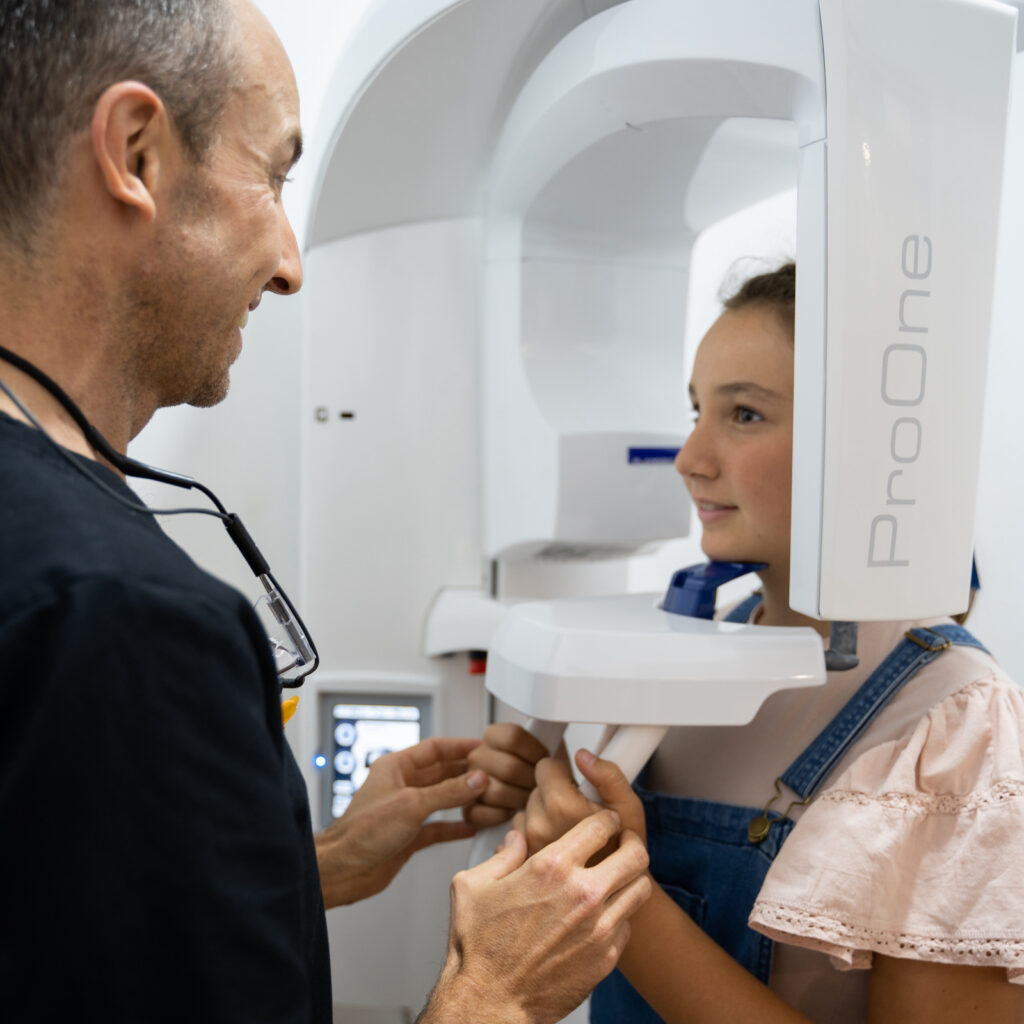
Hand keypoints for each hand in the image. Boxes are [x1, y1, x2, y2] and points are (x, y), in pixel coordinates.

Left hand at [314, 737, 485, 907]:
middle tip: (492, 772)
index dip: (459, 746)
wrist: (342, 870)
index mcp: (396, 767)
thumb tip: (477, 780)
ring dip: (464, 798)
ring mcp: (406, 811)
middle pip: (441, 772)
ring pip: (442, 799)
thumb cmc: (362, 832)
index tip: (483, 746)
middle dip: (466, 772)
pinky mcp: (409, 836)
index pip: (434, 748)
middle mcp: (402, 786)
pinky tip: (472, 827)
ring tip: (488, 796)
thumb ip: (447, 792)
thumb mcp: (412, 805)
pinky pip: (438, 826)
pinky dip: (455, 826)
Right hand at [419, 811, 651, 1023]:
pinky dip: (620, 914)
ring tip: (619, 876)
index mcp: (551, 867)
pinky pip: (628, 924)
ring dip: (632, 877)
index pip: (600, 826)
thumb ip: (501, 854)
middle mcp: (582, 893)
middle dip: (631, 841)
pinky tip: (603, 914)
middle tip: (624, 842)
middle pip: (635, 853)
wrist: (490, 1001)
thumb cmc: (478, 946)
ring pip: (641, 888)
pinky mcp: (606, 956)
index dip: (606, 819)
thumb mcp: (472, 885)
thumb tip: (517, 837)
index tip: (606, 820)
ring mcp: (599, 927)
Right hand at [462, 722, 549, 827]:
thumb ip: (547, 733)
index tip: (545, 759)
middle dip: (531, 780)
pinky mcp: (468, 809)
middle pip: (509, 767)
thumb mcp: (549, 748)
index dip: (535, 751)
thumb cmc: (543, 776)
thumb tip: (551, 721)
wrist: (541, 802)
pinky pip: (481, 813)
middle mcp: (478, 756)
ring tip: (529, 799)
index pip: (512, 736)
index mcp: (494, 736)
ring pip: (496, 791)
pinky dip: (502, 815)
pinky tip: (512, 811)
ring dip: (519, 799)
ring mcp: (469, 782)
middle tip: (540, 784)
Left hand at [518, 748, 647, 856]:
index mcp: (562, 807)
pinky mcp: (520, 863)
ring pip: (525, 812)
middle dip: (552, 797)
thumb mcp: (628, 808)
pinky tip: (554, 848)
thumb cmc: (623, 853)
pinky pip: (518, 836)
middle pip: (535, 789)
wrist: (615, 897)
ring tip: (566, 833)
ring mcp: (527, 845)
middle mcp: (539, 826)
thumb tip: (582, 755)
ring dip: (541, 818)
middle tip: (575, 815)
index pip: (545, 767)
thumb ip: (608, 776)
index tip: (575, 787)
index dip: (562, 773)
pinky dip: (532, 838)